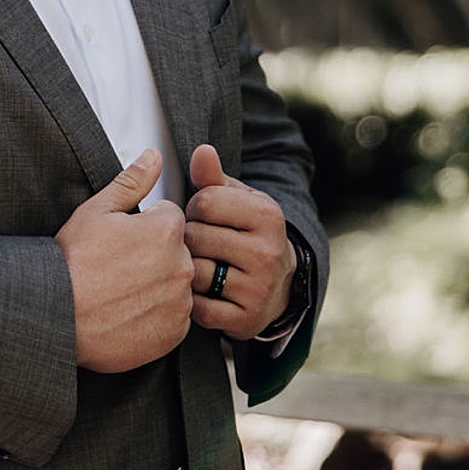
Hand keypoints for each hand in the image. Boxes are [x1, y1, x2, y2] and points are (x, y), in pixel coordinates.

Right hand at [59, 149, 193, 371]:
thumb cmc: (70, 264)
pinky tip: (127, 314)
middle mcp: (182, 265)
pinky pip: (174, 318)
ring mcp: (179, 302)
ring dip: (157, 287)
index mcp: (166, 230)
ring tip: (120, 293)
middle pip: (177, 253)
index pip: (171, 219)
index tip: (121, 242)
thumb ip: (132, 182)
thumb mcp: (95, 211)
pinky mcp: (173, 333)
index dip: (144, 228)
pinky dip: (156, 317)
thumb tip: (154, 156)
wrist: (55, 317)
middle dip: (154, 257)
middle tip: (118, 269)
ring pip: (176, 286)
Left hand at [184, 143, 297, 341]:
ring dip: (189, 271)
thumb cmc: (248, 235)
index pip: (203, 201)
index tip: (204, 218)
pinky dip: (193, 301)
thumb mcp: (239, 202)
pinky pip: (197, 307)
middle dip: (189, 240)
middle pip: (195, 237)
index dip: (194, 209)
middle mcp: (267, 251)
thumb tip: (201, 151)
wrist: (278, 287)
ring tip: (202, 266)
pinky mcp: (245, 318)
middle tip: (201, 245)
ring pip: (194, 272)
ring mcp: (258, 287)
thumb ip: (213, 178)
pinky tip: (204, 293)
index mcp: (268, 214)